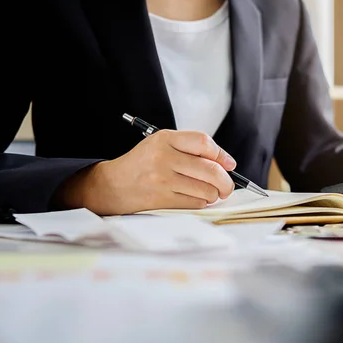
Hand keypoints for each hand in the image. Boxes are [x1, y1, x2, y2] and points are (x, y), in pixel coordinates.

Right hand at [57, 130, 235, 214]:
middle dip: (225, 181)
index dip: (221, 155)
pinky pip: (195, 203)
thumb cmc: (143, 164)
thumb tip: (227, 163)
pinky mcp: (162, 199)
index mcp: (165, 139)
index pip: (204, 142)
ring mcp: (162, 180)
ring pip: (206, 190)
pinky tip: (194, 198)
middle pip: (210, 170)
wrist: (113, 185)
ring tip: (208, 193)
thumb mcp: (162, 145)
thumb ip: (191, 148)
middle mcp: (164, 157)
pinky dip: (201, 203)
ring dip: (213, 194)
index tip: (228, 164)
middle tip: (226, 186)